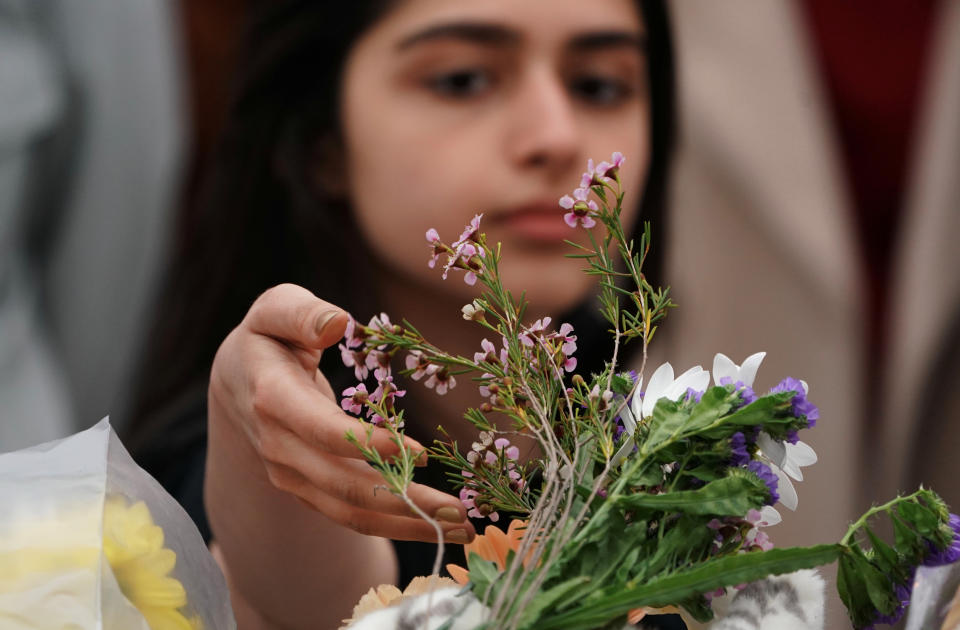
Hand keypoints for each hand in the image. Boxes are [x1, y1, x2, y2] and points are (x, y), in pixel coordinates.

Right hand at [208, 283, 474, 542]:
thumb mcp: (275, 308)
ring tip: (461, 530)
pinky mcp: (305, 489)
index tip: (422, 454)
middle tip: (461, 511)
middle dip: (405, 500)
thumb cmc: (269, 336)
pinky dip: (394, 524)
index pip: (324, 431)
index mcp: (273, 398)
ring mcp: (290, 474)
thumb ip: (300, 312)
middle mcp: (279, 446)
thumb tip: (336, 321)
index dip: (371, 445)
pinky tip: (435, 525)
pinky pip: (351, 515)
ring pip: (351, 511)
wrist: (235, 383)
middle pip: (344, 485)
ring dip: (408, 523)